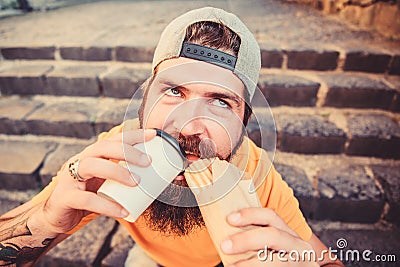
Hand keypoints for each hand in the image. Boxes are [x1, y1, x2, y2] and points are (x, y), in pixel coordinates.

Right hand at [39, 129, 155, 233]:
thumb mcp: (105, 184)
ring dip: (117, 172)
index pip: (113, 140)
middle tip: (148, 161)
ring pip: (92, 165)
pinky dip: (107, 205)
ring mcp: (70, 178)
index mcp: (92, 156)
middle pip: (102, 147)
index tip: (153, 135)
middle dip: (127, 151)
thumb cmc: (87, 196)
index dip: (133, 136)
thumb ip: (123, 179)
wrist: (57, 217)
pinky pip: (87, 199)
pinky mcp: (65, 197)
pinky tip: (123, 211)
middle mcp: (80, 161)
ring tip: (137, 182)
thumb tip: (156, 181)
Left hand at [220, 207, 318, 266]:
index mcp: (287, 233)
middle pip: (272, 235)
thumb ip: (257, 240)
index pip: (270, 216)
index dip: (250, 214)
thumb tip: (227, 239)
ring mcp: (300, 261)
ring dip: (252, 264)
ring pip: (277, 261)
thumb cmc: (278, 260)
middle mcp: (297, 245)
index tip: (230, 219)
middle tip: (225, 246)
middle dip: (246, 239)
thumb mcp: (272, 247)